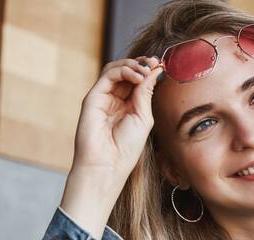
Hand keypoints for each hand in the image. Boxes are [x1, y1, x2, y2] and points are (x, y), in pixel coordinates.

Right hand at [73, 56, 164, 176]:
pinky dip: (123, 71)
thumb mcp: (143, 117)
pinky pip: (107, 75)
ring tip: (145, 70)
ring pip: (115, 69)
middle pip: (126, 71)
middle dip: (141, 64)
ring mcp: (103, 97)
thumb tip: (155, 70)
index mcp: (128, 105)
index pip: (137, 80)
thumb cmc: (126, 147)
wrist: (107, 164)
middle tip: (154, 62)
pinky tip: (137, 77)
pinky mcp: (93, 97)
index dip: (148, 70)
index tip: (160, 65)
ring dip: (132, 65)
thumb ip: (146, 93)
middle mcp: (115, 99)